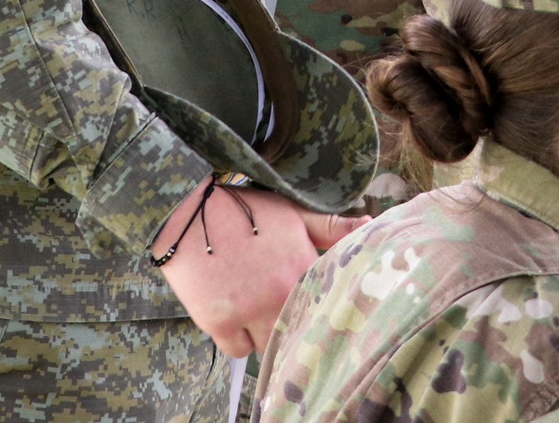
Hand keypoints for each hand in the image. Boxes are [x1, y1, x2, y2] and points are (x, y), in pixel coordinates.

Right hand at [152, 180, 368, 356]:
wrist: (188, 209)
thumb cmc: (242, 208)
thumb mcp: (290, 212)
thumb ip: (331, 226)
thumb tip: (370, 225)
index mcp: (301, 267)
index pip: (323, 310)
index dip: (318, 312)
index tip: (312, 309)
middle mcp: (278, 293)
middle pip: (296, 333)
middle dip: (289, 324)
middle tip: (277, 309)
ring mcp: (248, 310)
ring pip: (268, 345)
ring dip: (263, 333)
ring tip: (253, 307)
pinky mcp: (218, 321)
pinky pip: (237, 350)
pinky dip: (236, 338)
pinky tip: (231, 312)